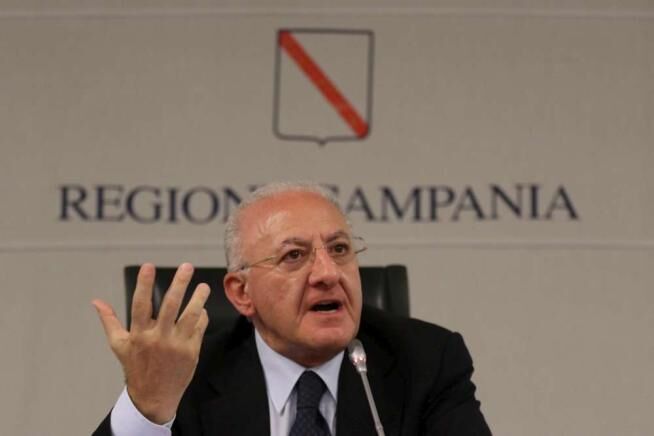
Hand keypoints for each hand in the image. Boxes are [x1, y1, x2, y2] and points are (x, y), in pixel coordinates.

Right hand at [92, 262, 209, 423]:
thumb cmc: (136, 367)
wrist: (154, 397)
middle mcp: (158, 338)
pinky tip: (202, 307)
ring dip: (199, 298)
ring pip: (191, 316)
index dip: (144, 284)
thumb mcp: (119, 345)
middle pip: (171, 306)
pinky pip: (199, 328)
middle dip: (179, 284)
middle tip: (187, 266)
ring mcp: (177, 345)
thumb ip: (110, 321)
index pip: (141, 305)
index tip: (148, 266)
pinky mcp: (192, 351)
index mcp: (139, 335)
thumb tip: (96, 301)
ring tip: (203, 285)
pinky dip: (202, 316)